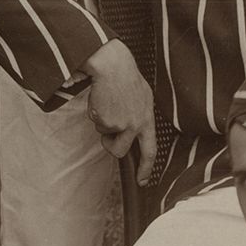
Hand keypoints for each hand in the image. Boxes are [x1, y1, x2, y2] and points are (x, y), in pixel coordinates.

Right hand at [82, 39, 155, 182]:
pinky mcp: (108, 120)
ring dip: (101, 125)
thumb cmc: (124, 75)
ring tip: (105, 104)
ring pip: (105, 136)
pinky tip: (100, 98)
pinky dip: (94, 112)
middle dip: (110, 146)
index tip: (142, 180)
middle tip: (106, 139)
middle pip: (120, 150)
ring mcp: (123, 124)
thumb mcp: (140, 95)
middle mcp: (137, 124)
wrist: (112, 65)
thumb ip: (138, 113)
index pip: (150, 149)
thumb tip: (130, 127)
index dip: (145, 167)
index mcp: (147, 118)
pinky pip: (96, 123)